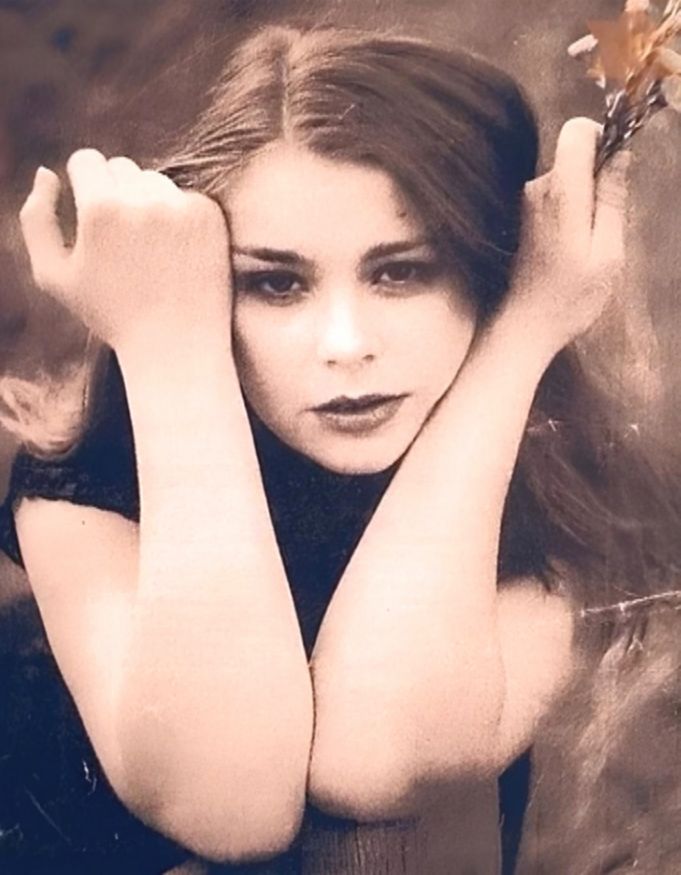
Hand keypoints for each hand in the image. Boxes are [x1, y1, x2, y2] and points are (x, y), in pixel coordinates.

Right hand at [19, 149, 230, 348]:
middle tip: (122, 243)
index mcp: (100, 209)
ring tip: (148, 252)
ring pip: (154, 181)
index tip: (93, 219)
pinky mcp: (209, 216)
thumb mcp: (54, 275)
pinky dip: (178, 219)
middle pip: (121, 167)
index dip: (84, 185)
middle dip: (116, 194)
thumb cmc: (111, 315)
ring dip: (147, 203)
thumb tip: (47, 171)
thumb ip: (36, 219)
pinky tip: (175, 256)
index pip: (87, 160)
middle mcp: (142, 200)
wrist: (177, 345)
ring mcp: (180, 206)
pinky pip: (184, 198)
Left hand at [500, 117, 628, 355]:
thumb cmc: (570, 297)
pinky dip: (572, 213)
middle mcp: (537, 189)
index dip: (603, 137)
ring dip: (586, 201)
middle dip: (599, 177)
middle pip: (575, 154)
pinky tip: (572, 249)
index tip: (616, 168)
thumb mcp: (607, 250)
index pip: (577, 130)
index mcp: (562, 192)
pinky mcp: (524, 217)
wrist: (524, 326)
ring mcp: (527, 203)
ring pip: (568, 177)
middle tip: (606, 225)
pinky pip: (558, 196)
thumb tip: (620, 154)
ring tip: (587, 245)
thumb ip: (612, 197)